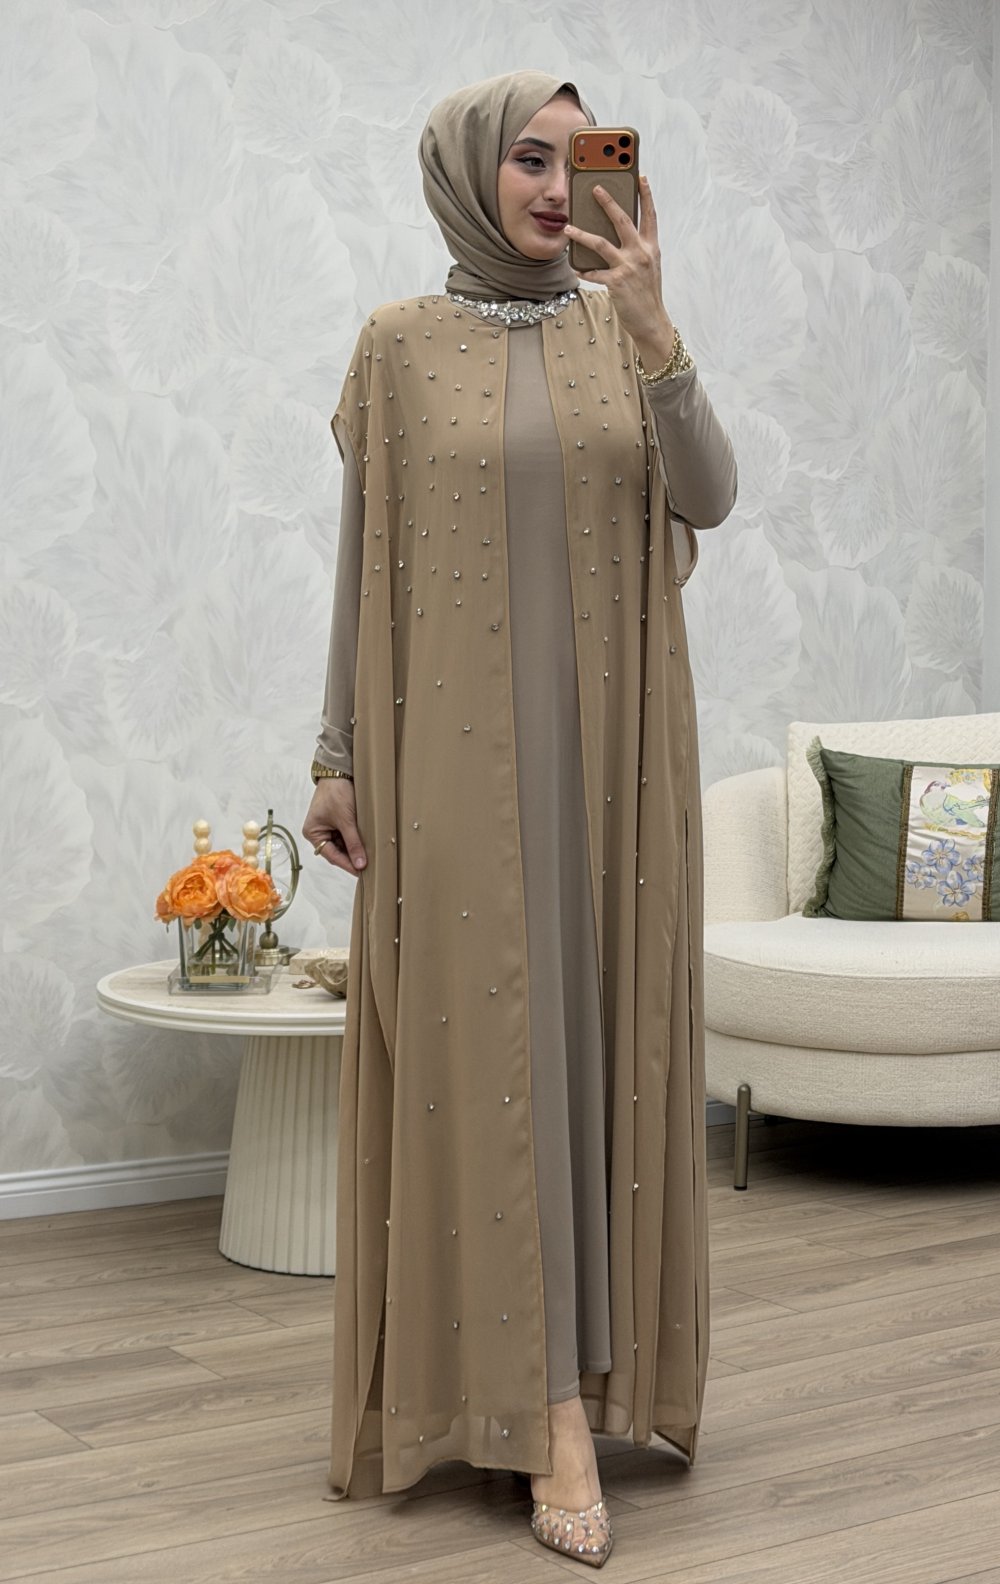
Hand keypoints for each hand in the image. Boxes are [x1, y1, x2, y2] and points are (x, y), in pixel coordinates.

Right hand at [302, 778, 366, 876]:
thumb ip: (353, 842)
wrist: (339, 770)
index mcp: (313, 833)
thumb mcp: (346, 820)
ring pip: (344, 844)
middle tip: (369, 866)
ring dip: (356, 848)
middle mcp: (319, 832)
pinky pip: (348, 835)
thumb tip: (360, 864)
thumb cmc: (336, 792)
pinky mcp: (339, 821)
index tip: (361, 872)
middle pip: (338, 851)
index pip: (332, 855)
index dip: (347, 864)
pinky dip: (357, 839)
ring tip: (370, 856)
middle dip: (352, 857)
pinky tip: (367, 843)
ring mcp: (329, 827)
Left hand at [564, 174, 674, 364]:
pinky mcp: (616, 282)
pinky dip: (584, 270)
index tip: (641, 176)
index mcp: (651, 247)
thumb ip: (637, 249)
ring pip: (600, 243)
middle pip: (622, 220)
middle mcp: (641, 253)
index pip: (650, 215)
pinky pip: (594, 272)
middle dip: (608, 201)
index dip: (646, 195)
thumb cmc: (647, 294)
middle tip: (595, 187)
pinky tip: (575, 268)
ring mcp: (629, 267)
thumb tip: (616, 236)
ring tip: (568, 227)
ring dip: (581, 234)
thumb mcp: (648, 267)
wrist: (651, 321)